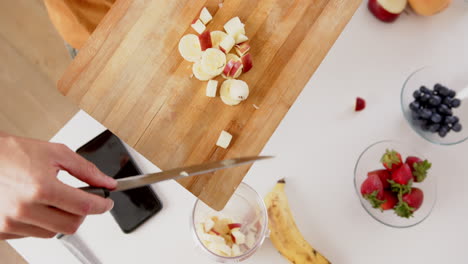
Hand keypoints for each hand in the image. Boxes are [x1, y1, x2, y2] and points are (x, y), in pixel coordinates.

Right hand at [0, 133, 115, 239]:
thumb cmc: (13, 153)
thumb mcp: (56, 153)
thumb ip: (86, 169)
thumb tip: (107, 182)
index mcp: (41, 187)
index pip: (84, 206)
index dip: (102, 205)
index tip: (106, 203)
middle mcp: (25, 208)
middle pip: (71, 225)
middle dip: (82, 213)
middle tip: (81, 200)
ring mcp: (11, 222)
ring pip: (53, 232)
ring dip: (60, 218)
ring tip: (51, 199)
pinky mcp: (1, 230)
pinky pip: (33, 235)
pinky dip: (41, 223)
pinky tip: (36, 206)